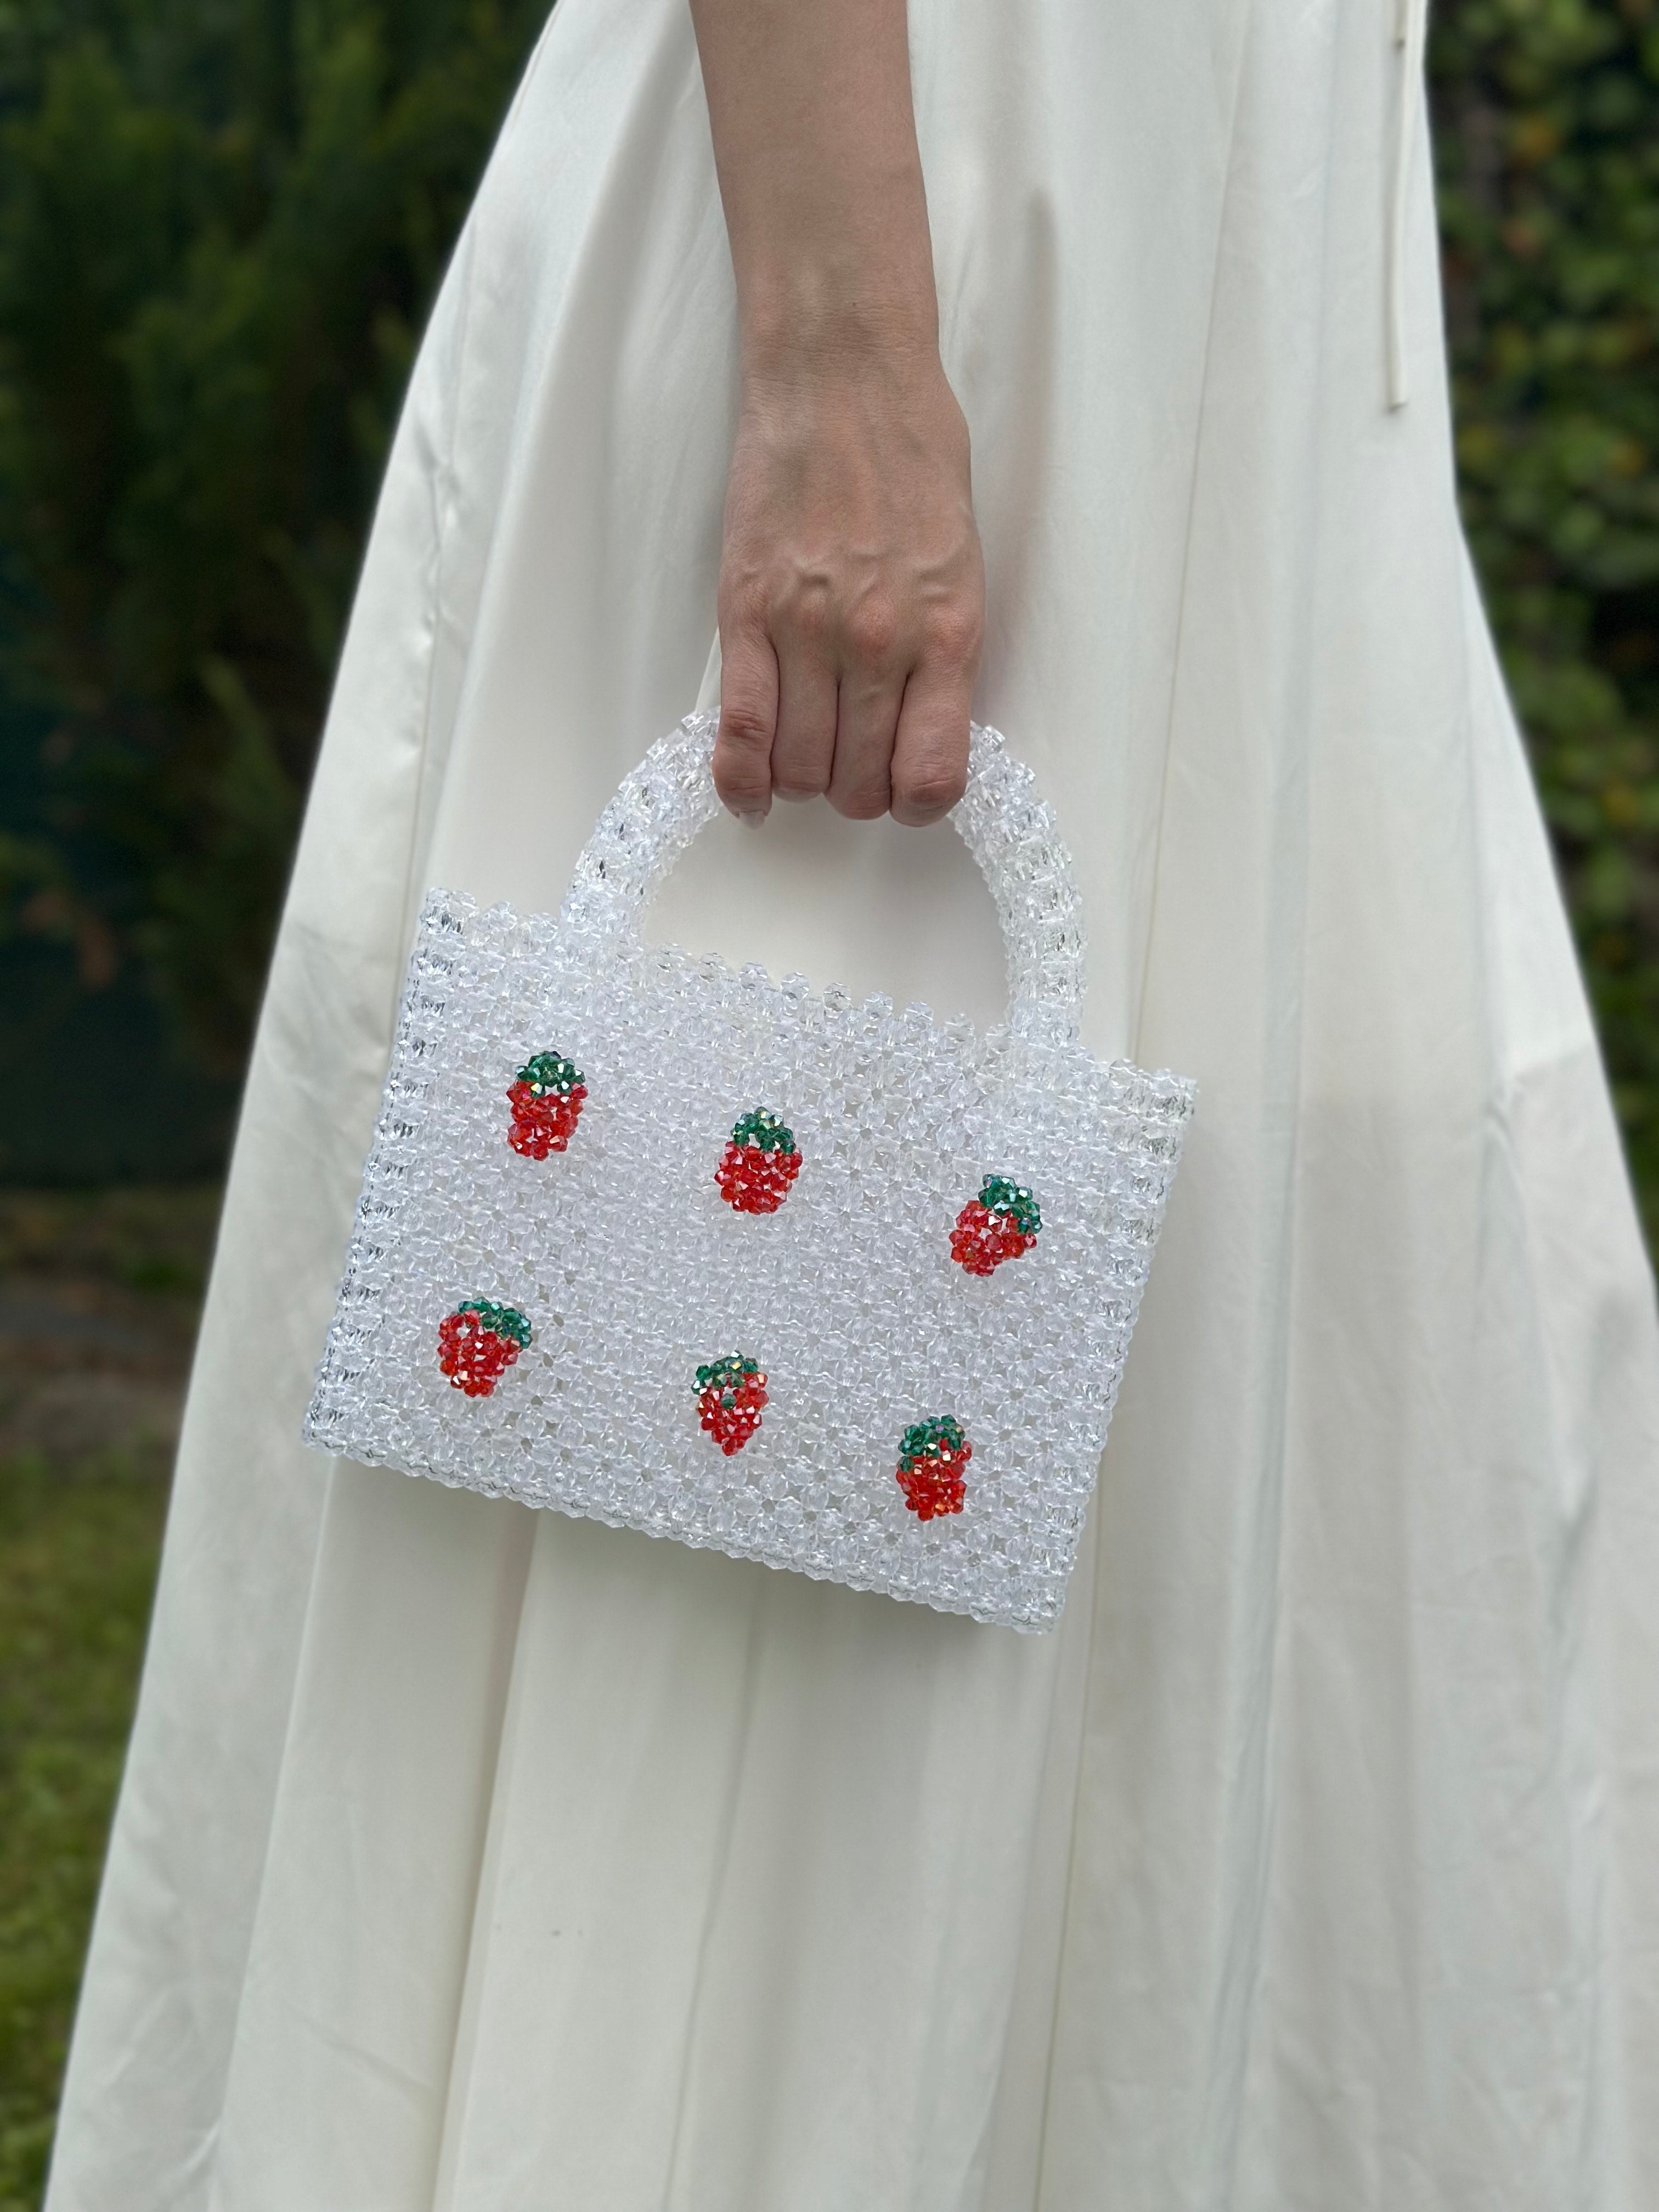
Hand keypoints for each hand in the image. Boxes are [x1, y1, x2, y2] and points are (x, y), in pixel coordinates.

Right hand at [710, 343, 984, 827]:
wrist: (844, 376)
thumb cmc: (911, 458)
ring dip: (800, 782)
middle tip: (850, 765)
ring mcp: (808, 630)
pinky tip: (747, 791)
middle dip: (854, 793)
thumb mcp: (961, 564)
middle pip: (858, 785)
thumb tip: (917, 732)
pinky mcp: (745, 612)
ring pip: (799, 770)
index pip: (932, 776)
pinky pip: (739, 730)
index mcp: (947, 632)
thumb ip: (941, 652)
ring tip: (803, 755)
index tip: (904, 788)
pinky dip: (739, 778)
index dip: (916, 803)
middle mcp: (880, 642)